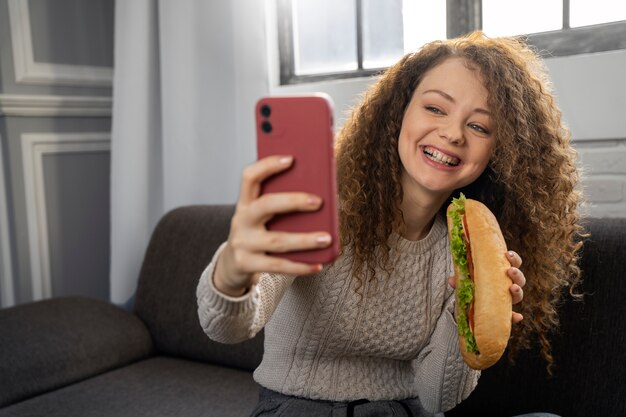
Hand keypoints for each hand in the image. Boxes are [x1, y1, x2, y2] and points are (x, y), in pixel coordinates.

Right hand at [214, 155, 332, 295]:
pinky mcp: (247, 264)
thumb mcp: (260, 216)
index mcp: (245, 203)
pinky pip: (278, 266)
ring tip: (327, 238)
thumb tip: (317, 196)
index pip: (250, 177)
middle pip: (266, 205)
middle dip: (293, 201)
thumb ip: (279, 204)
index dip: (268, 166)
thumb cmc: (256, 233)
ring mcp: (243, 243)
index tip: (291, 159)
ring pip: (277, 241)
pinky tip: (318, 264)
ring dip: (304, 240)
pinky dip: (301, 266)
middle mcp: (241, 220)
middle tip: (318, 201)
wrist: (231, 265)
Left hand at [448, 250, 525, 323]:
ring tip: (512, 287)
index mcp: (502, 273)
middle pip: (519, 279)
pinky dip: (515, 316)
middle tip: (509, 270)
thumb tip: (451, 280)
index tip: (508, 254)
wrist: (469, 304)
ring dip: (518, 290)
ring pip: (519, 294)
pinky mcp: (505, 313)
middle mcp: (508, 285)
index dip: (514, 259)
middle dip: (516, 273)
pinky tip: (517, 317)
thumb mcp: (466, 280)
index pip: (513, 264)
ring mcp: (507, 299)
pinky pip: (513, 315)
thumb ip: (461, 279)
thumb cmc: (472, 285)